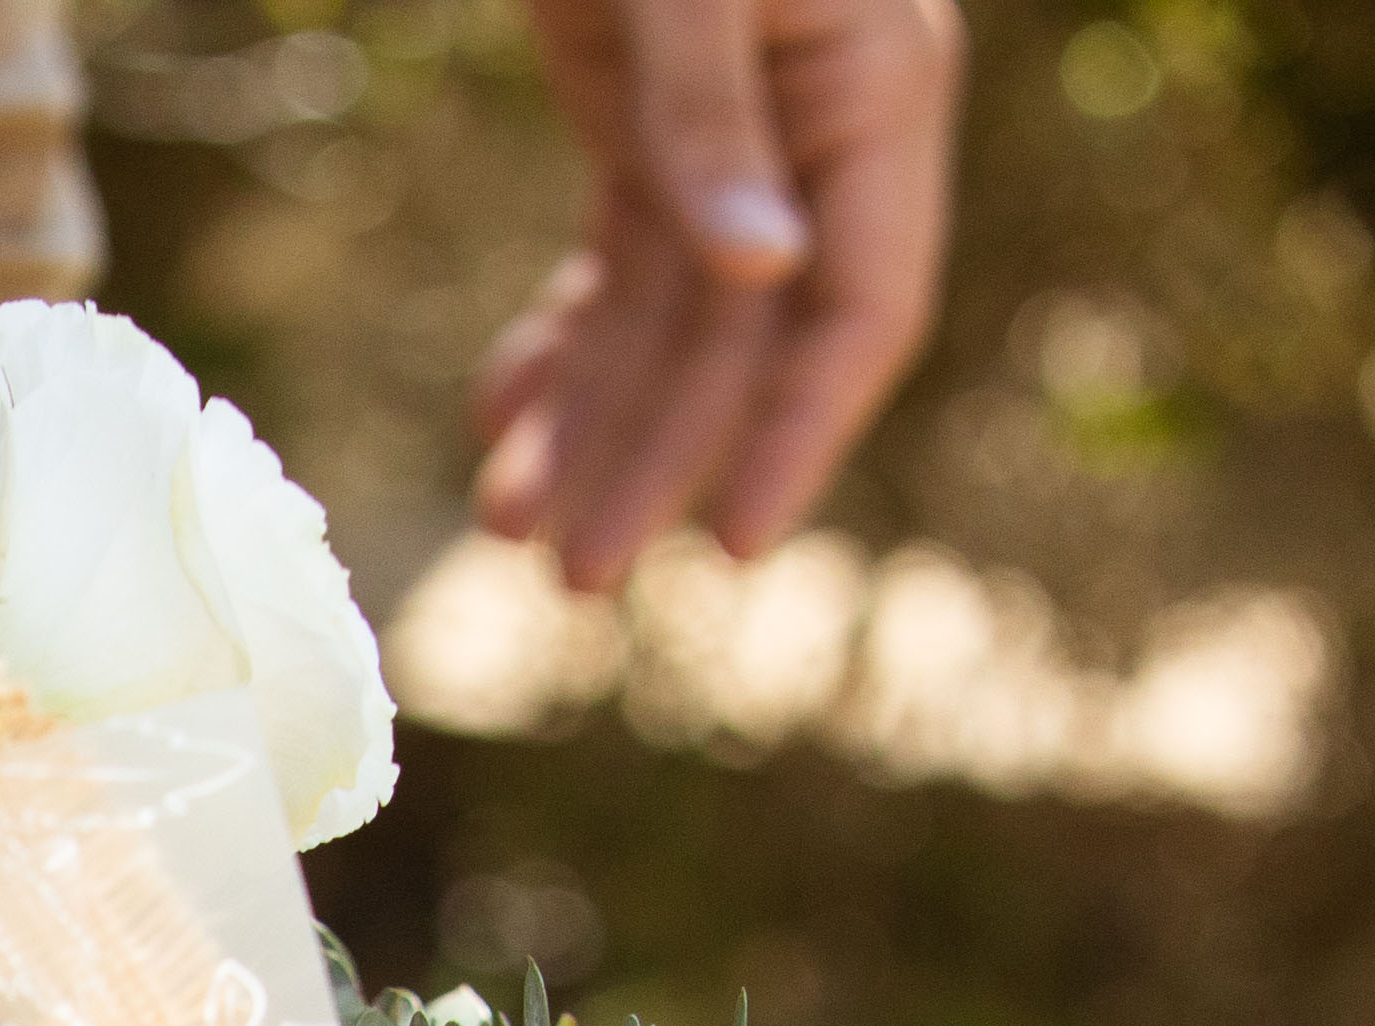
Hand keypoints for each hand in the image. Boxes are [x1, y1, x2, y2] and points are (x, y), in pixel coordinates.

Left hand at [476, 0, 966, 592]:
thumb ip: (710, 118)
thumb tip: (762, 276)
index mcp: (871, 92)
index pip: (857, 307)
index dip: (799, 434)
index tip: (727, 546)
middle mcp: (817, 129)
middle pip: (748, 340)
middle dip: (660, 459)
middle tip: (571, 583)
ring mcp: (734, 129)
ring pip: (675, 321)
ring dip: (598, 427)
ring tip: (510, 531)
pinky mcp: (650, 117)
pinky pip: (623, 269)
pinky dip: (564, 351)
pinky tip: (504, 428)